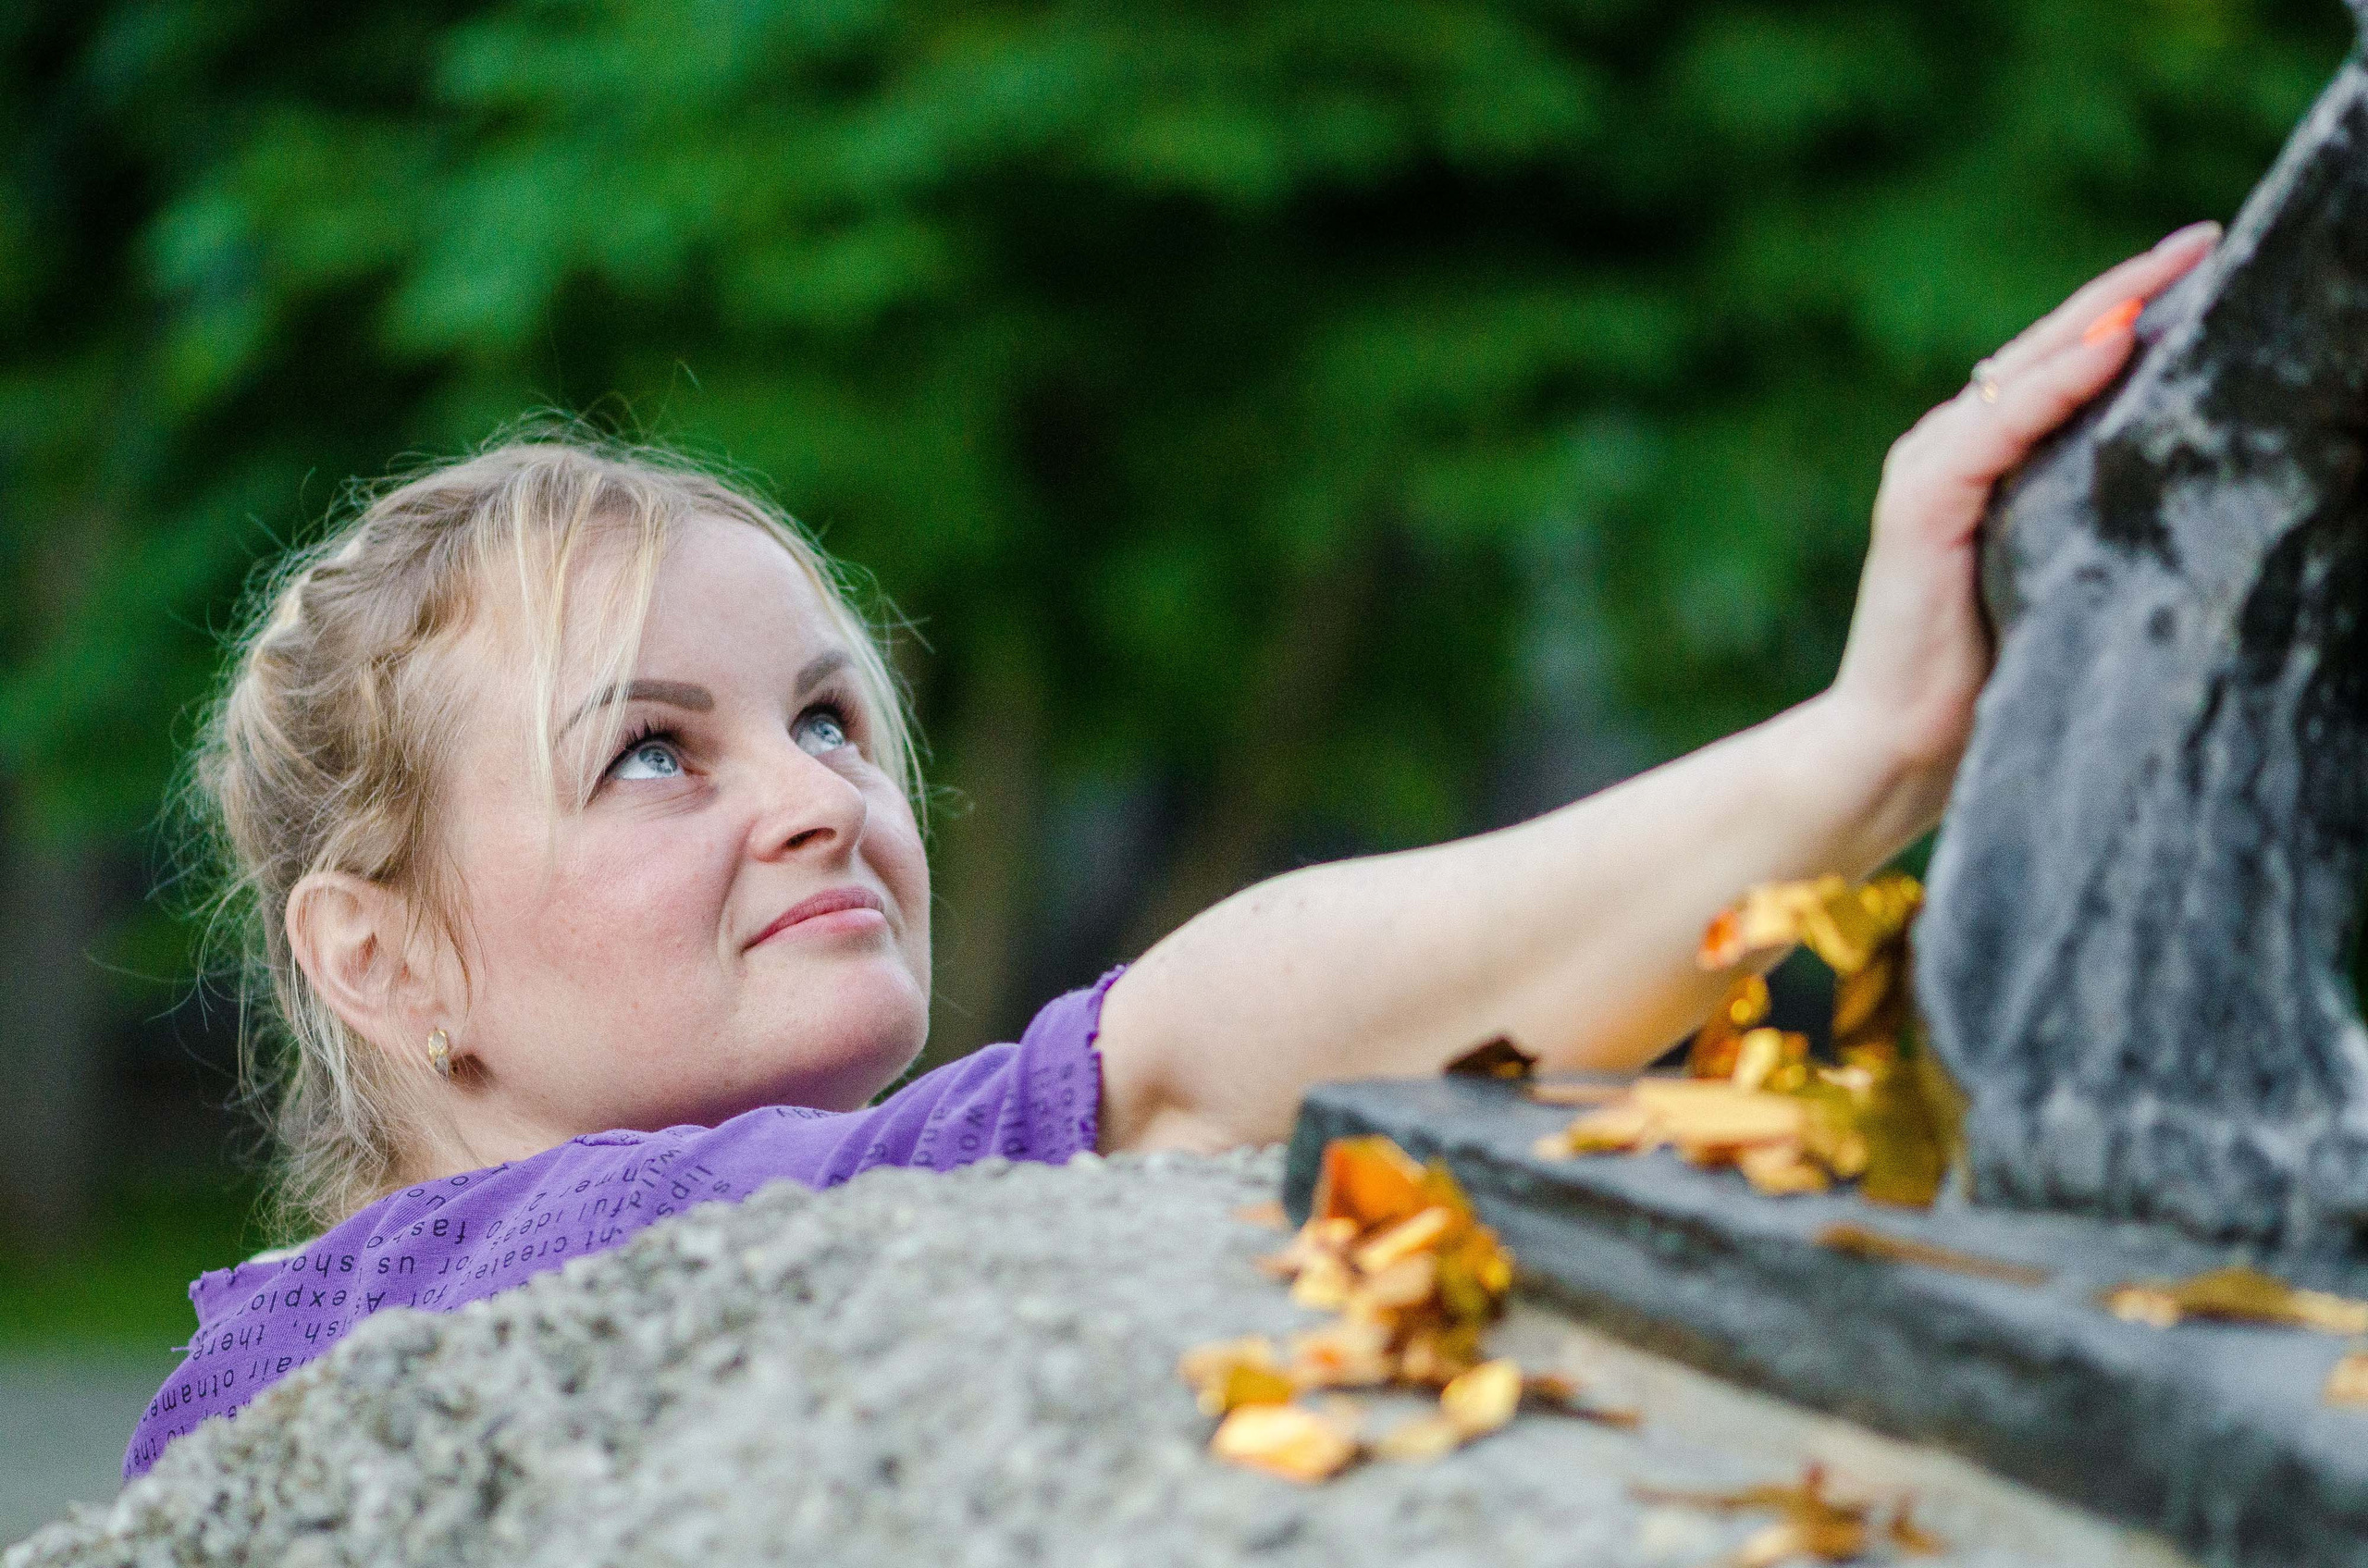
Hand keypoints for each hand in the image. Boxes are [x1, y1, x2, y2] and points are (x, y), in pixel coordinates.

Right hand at [1828, 220, 2221, 834]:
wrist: (1901, 745)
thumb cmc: (1988, 676)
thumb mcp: (2063, 570)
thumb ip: (2093, 507)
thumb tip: (2189, 463)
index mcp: (1982, 462)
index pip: (2064, 366)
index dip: (2129, 310)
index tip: (2204, 263)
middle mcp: (1949, 448)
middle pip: (2050, 346)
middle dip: (2131, 289)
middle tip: (2206, 240)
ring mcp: (1928, 469)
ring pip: (2028, 368)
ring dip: (2105, 314)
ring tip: (2176, 269)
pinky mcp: (1920, 501)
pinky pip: (2002, 424)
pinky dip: (2060, 382)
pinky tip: (2118, 344)